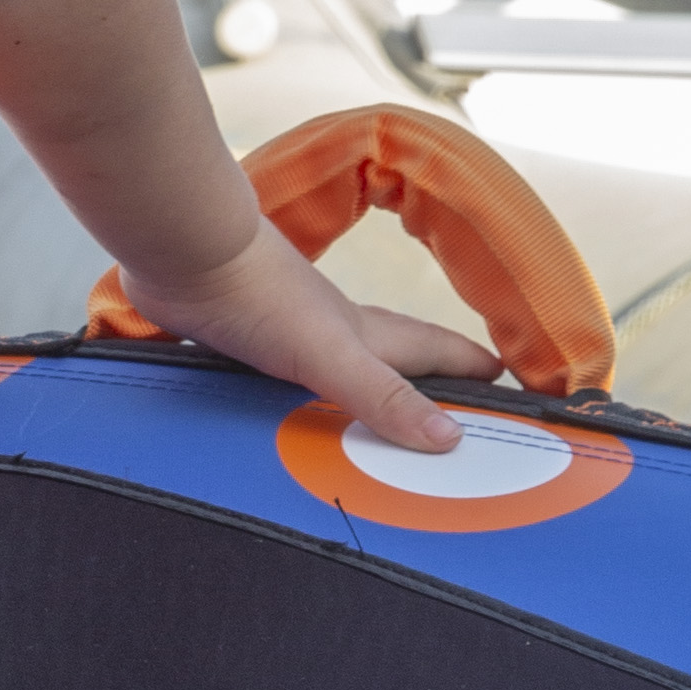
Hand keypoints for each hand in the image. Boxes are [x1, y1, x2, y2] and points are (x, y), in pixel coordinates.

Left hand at [113, 220, 495, 455]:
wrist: (183, 250)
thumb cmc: (260, 293)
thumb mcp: (332, 356)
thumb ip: (384, 397)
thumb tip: (449, 439)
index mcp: (364, 333)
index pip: (434, 350)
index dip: (471, 366)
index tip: (506, 380)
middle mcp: (330, 332)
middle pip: (392, 355)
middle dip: (425, 376)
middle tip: (451, 400)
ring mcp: (285, 334)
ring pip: (335, 366)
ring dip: (357, 386)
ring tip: (371, 414)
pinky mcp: (239, 342)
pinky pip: (276, 376)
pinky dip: (291, 392)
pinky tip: (281, 404)